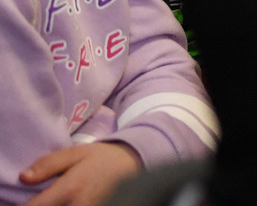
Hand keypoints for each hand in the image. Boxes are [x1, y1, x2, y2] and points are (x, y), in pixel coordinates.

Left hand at [20, 142, 139, 205]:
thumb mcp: (75, 153)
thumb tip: (23, 177)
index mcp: (69, 189)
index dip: (27, 205)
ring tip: (66, 196)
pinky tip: (73, 200)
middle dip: (44, 204)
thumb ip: (48, 164)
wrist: (135, 163)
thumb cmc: (102, 157)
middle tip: (53, 195)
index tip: (31, 200)